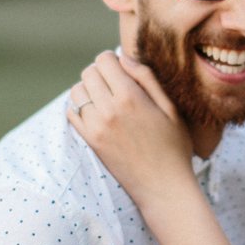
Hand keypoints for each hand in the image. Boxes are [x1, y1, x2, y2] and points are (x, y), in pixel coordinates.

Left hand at [68, 51, 195, 210]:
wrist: (164, 187)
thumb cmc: (174, 147)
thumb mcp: (170, 108)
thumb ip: (147, 79)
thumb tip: (124, 58)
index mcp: (131, 97)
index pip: (103, 60)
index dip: (112, 60)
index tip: (122, 70)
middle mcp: (109, 109)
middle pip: (87, 73)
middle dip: (100, 73)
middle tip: (115, 85)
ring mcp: (96, 127)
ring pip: (76, 91)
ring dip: (88, 90)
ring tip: (105, 99)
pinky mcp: (90, 141)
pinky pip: (71, 113)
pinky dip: (79, 108)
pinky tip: (97, 114)